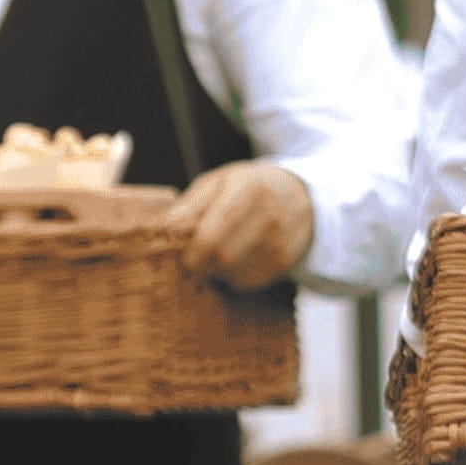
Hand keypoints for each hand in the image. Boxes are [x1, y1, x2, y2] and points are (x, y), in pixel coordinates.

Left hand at [172, 159, 313, 287]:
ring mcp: (280, 245)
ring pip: (231, 276)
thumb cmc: (249, 187)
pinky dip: (232, 276)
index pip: (210, 237)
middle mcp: (268, 219)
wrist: (301, 197)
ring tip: (217, 253)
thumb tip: (164, 229)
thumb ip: (190, 204)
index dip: (190, 253)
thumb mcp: (219, 181)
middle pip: (221, 260)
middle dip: (200, 264)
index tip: (181, 254)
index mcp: (247, 191)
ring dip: (215, 271)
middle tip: (193, 258)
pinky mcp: (283, 265)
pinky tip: (236, 258)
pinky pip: (245, 283)